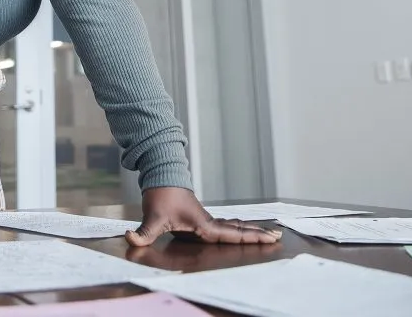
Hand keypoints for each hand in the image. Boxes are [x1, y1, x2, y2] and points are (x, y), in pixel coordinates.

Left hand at [124, 187, 282, 246]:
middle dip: (257, 234)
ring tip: (267, 234)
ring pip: (232, 226)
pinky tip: (240, 230)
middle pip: (238, 230)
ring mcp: (205, 219)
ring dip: (249, 230)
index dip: (251, 238)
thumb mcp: (152, 216)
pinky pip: (223, 226)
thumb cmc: (159, 194)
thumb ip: (144, 232)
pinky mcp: (199, 219)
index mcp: (204, 224)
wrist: (159, 172)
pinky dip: (236, 229)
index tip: (270, 237)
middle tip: (279, 236)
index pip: (232, 235)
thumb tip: (132, 239)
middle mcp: (208, 222)